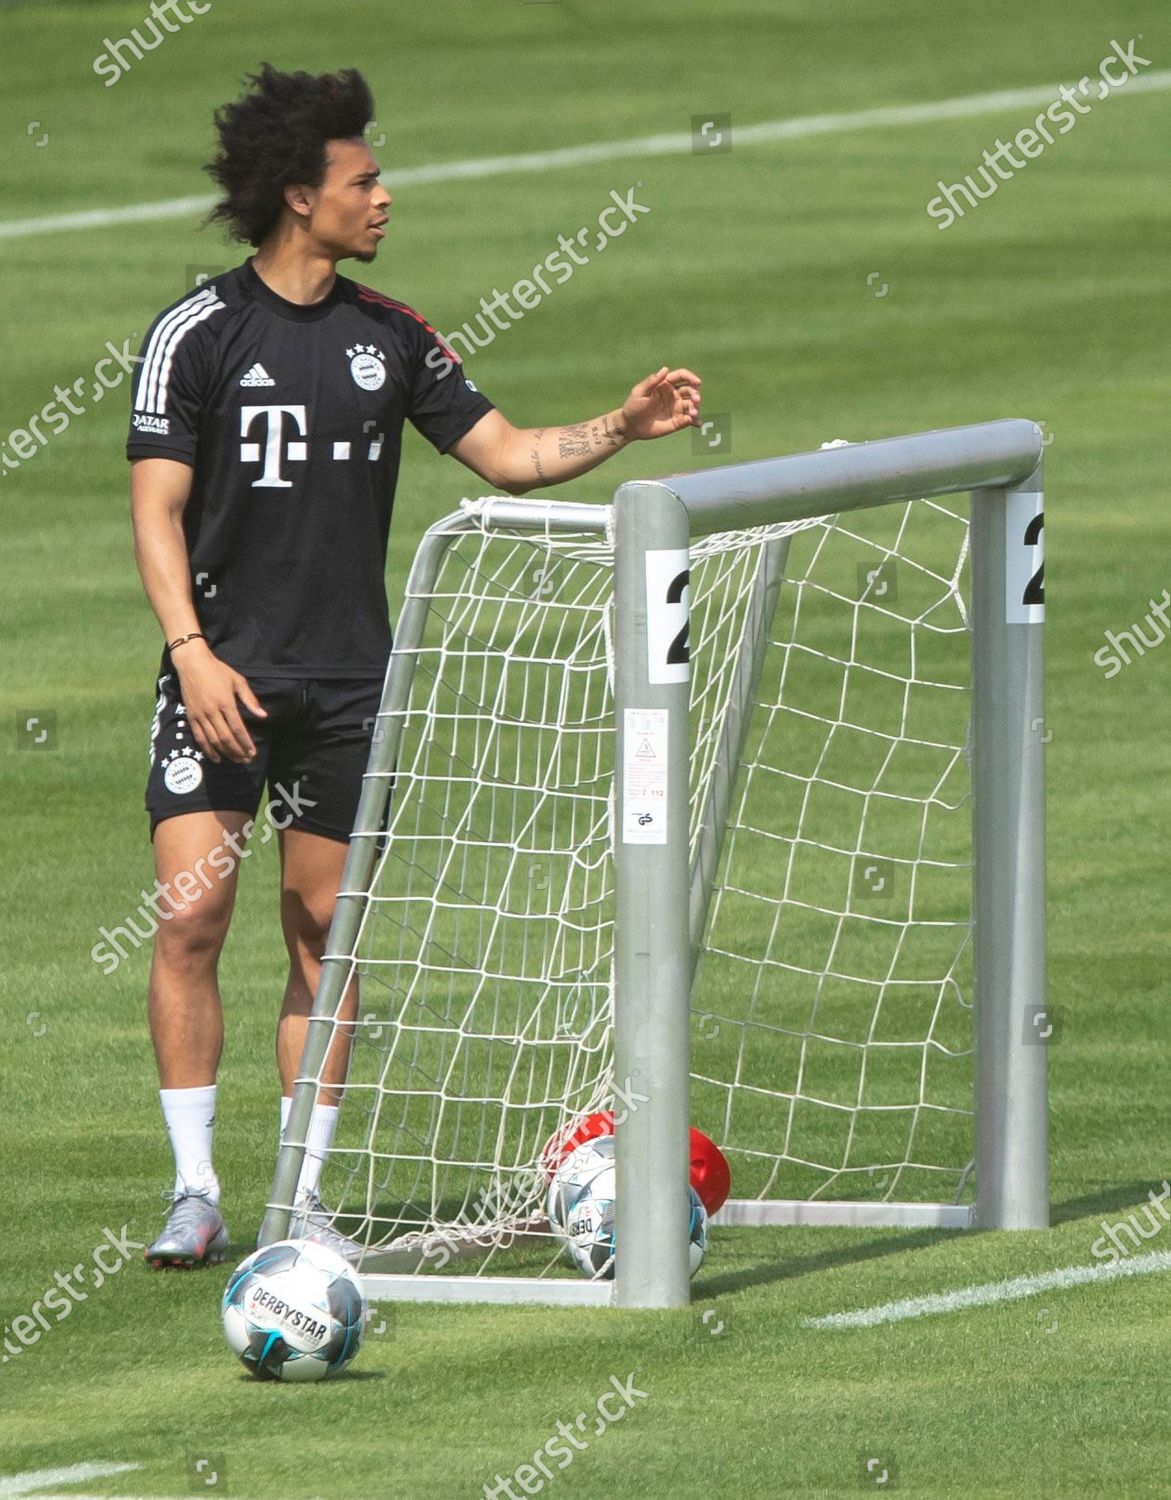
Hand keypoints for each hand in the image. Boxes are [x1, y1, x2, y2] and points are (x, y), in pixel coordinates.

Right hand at [172, 642, 266, 763]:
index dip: (245, 742)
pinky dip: (208, 749)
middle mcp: (212, 711)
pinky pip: (199, 737)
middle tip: (246, 760)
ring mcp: (200, 715)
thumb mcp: (238, 681)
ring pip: (213, 740)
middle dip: (237, 751)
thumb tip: (263, 715)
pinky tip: (216, 757)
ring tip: (235, 760)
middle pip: (226, 738)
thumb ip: (250, 699)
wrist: (192, 664)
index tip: (253, 752)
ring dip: (225, 753)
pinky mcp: (190, 717)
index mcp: (225, 702)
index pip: (237, 728)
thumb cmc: (218, 671)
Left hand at [619, 366, 701, 440]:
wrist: (630, 426)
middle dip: (695, 394)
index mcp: (666, 384)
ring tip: (692, 413)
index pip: (682, 376)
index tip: (698, 383)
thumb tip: (665, 369)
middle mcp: (674, 394)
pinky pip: (690, 419)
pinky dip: (695, 420)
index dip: (691, 377)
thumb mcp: (640, 392)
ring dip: (695, 408)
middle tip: (696, 400)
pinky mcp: (678, 421)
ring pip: (692, 405)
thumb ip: (652, 381)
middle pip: (690, 390)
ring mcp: (676, 408)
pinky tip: (697, 423)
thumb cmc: (633, 406)